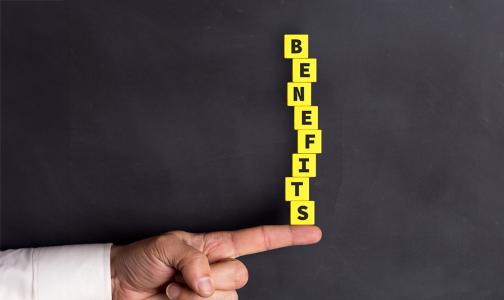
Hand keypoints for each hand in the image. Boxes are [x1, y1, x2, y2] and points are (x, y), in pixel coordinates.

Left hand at [110, 225, 321, 299]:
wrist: (120, 287)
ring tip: (172, 291)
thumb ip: (193, 259)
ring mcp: (211, 293)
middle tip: (179, 277)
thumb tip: (209, 283)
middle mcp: (219, 270)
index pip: (258, 240)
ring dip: (194, 298)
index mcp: (216, 246)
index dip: (287, 236)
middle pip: (241, 276)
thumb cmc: (143, 259)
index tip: (313, 233)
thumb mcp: (166, 246)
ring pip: (227, 299)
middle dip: (210, 278)